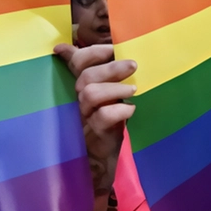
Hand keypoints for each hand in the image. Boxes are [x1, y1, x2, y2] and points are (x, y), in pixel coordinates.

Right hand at [55, 43, 135, 193]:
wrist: (106, 161)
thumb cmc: (111, 123)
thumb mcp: (110, 95)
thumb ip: (107, 73)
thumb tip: (103, 53)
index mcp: (84, 86)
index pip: (77, 62)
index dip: (91, 52)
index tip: (112, 49)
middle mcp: (80, 99)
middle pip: (86, 77)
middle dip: (109, 68)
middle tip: (133, 65)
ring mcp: (86, 117)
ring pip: (90, 94)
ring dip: (113, 88)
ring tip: (133, 90)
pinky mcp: (95, 135)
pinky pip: (101, 118)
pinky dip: (117, 111)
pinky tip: (131, 110)